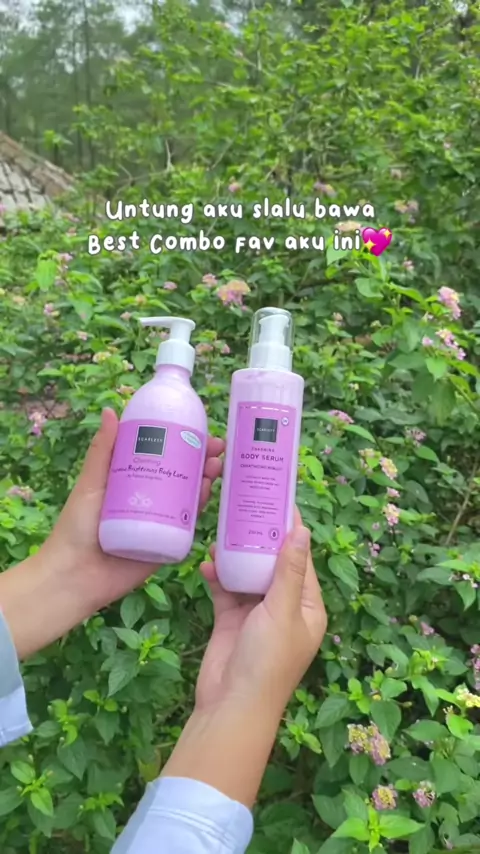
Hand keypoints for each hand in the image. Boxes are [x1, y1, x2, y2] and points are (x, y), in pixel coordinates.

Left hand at [1, 408, 223, 657]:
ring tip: (214, 467)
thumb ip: (102, 451)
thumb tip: (111, 411)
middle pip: (181, 474)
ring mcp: (159, 521)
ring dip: (204, 480)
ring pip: (188, 496)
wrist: (75, 577)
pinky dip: (199, 508)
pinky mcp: (167, 544)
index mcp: (131, 481)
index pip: (161, 455)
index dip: (182, 441)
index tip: (199, 428)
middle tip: (216, 448)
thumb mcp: (90, 484)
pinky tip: (207, 493)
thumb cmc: (76, 527)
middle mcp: (149, 499)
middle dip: (201, 459)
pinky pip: (187, 524)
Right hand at [161, 511, 326, 807]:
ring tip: (222, 529)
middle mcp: (284, 608)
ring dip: (235, 555)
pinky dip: (218, 576)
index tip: (279, 501)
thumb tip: (302, 530)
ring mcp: (256, 614)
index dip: (290, 531)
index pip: (300, 560)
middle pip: (272, 564)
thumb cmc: (267, 660)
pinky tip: (207, 563)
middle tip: (245, 505)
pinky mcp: (231, 620)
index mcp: (307, 607)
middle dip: (259, 538)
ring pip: (247, 574)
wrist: (231, 706)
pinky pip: (226, 590)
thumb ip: (288, 570)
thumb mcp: (282, 611)